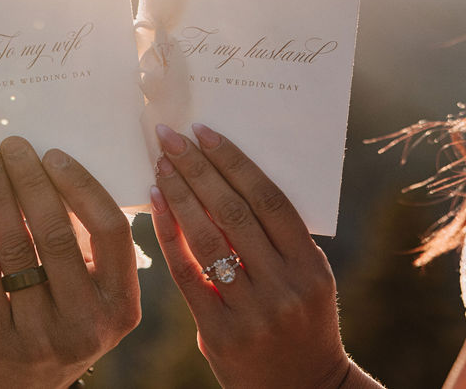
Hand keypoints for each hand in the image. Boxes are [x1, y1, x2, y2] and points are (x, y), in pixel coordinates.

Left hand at [0, 136, 140, 388]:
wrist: (20, 386)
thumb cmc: (61, 318)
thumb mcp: (91, 292)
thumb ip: (86, 243)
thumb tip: (58, 168)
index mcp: (121, 304)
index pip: (110, 231)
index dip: (82, 187)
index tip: (54, 155)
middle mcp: (87, 323)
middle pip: (58, 235)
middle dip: (32, 181)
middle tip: (13, 146)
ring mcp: (41, 335)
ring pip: (17, 249)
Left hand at [150, 123, 378, 388]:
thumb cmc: (300, 322)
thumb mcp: (306, 279)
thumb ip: (275, 239)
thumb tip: (225, 177)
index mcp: (310, 265)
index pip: (269, 199)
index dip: (234, 162)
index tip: (205, 132)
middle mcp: (286, 286)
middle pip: (235, 212)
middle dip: (199, 168)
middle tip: (170, 137)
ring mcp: (254, 312)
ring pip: (209, 240)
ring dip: (180, 195)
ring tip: (160, 166)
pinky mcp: (221, 333)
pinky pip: (188, 274)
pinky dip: (170, 235)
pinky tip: (155, 206)